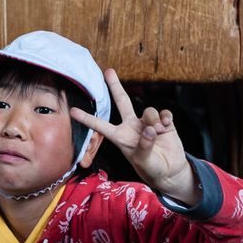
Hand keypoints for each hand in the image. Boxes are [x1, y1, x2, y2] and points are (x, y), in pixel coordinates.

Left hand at [70, 68, 200, 203]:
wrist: (170, 172)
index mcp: (121, 137)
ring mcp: (148, 123)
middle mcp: (132, 126)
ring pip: (148, 111)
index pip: (101, 126)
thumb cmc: (152, 169)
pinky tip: (166, 127)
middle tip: (108, 71)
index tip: (72, 111)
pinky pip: (164, 113)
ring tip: (157, 133)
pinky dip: (165, 118)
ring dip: (153, 120)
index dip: (87, 118)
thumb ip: (145, 146)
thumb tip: (150, 129)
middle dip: (115, 86)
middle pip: (122, 101)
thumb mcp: (144, 161)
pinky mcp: (163, 123)